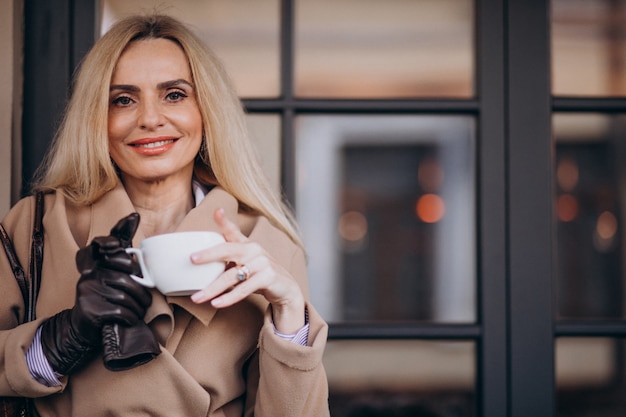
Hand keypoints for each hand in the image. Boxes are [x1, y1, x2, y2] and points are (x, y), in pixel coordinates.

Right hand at [40, 213, 152, 374]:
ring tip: (138, 311)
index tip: (131, 222)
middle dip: (141, 290)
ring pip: (125, 295)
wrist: (85, 329)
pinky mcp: (89, 308)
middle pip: (126, 276)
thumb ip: (125, 257)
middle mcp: (89, 273)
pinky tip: (130, 319)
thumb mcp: (115, 277)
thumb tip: (135, 218)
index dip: (117, 232)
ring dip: (138, 307)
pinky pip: (121, 311)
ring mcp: (87, 290)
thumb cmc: (107, 300)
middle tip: (144, 298)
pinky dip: (131, 317)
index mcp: (96, 264)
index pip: (104, 243)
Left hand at [190, 208, 305, 333]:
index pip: (233, 230)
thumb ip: (225, 263)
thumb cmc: (259, 276)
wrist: (286, 289)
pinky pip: (244, 288)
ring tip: (197, 297)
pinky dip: (229, 297)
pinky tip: (217, 303)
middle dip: (209, 254)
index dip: (224, 221)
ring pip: (232, 275)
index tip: (216, 211)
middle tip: (192, 259)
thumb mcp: (243, 265)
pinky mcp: (268, 277)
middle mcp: (254, 250)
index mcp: (246, 245)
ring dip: (212, 288)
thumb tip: (196, 269)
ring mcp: (262, 263)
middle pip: (228, 249)